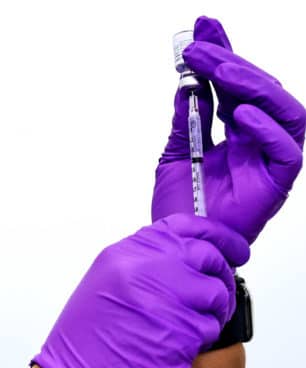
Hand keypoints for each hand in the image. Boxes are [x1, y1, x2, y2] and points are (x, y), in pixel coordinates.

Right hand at [32, 213, 249, 367]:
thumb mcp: (103, 285)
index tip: (232, 247)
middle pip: (207, 254)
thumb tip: (182, 258)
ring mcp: (166, 296)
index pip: (184, 227)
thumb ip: (141, 263)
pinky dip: (204, 334)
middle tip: (217, 289)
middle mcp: (146, 268)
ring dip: (214, 308)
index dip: (216, 235)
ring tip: (194, 322)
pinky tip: (181, 342)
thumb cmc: (86, 341)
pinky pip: (212, 324)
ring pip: (216, 290)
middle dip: (220, 273)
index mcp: (125, 253)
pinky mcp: (183, 329)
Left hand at [151, 16, 304, 242]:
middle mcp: (257, 141)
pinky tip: (239, 114)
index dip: (222, 53)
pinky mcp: (277, 183)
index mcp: (234, 132)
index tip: (203, 27)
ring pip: (283, 111)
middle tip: (200, 47)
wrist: (179, 244)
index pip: (233, 84)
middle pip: (259, 91)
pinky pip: (286, 150)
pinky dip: (266, 128)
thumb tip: (186, 83)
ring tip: (219, 70)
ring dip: (250, 85)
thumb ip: (185, 119)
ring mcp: (269, 160)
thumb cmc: (181, 207)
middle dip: (231, 61)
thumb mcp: (176, 153)